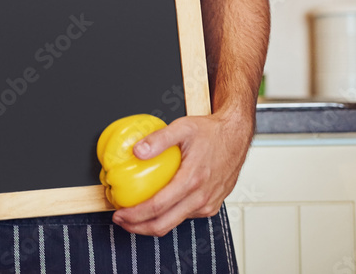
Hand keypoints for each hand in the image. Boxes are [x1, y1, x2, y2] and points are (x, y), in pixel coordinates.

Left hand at [110, 112, 252, 236]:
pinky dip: (167, 216)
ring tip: (134, 214)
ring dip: (151, 223)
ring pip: (174, 223)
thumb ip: (158, 139)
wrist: (236, 136)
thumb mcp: (183, 127)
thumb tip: (137, 151)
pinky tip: (156, 205)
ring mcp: (208, 204)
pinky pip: (185, 216)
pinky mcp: (211, 206)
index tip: (119, 213)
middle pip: (163, 224)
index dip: (135, 215)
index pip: (158, 207)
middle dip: (137, 227)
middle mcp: (201, 197)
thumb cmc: (211, 132)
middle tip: (121, 219)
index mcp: (193, 180)